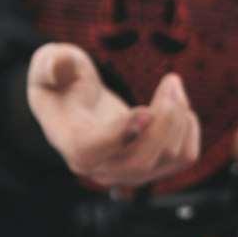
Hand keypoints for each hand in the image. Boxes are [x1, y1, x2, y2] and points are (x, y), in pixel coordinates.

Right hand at [26, 43, 200, 187]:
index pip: (90, 152)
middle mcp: (97, 167)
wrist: (75, 104)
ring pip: (167, 158)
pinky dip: (189, 129)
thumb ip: (52, 63)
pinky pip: (183, 158)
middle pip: (139, 162)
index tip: (145, 110)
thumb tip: (59, 66)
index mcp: (68, 140)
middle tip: (171, 80)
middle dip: (164, 119)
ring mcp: (126, 172)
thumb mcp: (48, 65)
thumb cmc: (61, 82)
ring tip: (172, 84)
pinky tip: (179, 106)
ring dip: (179, 116)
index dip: (119, 135)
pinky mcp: (151, 168)